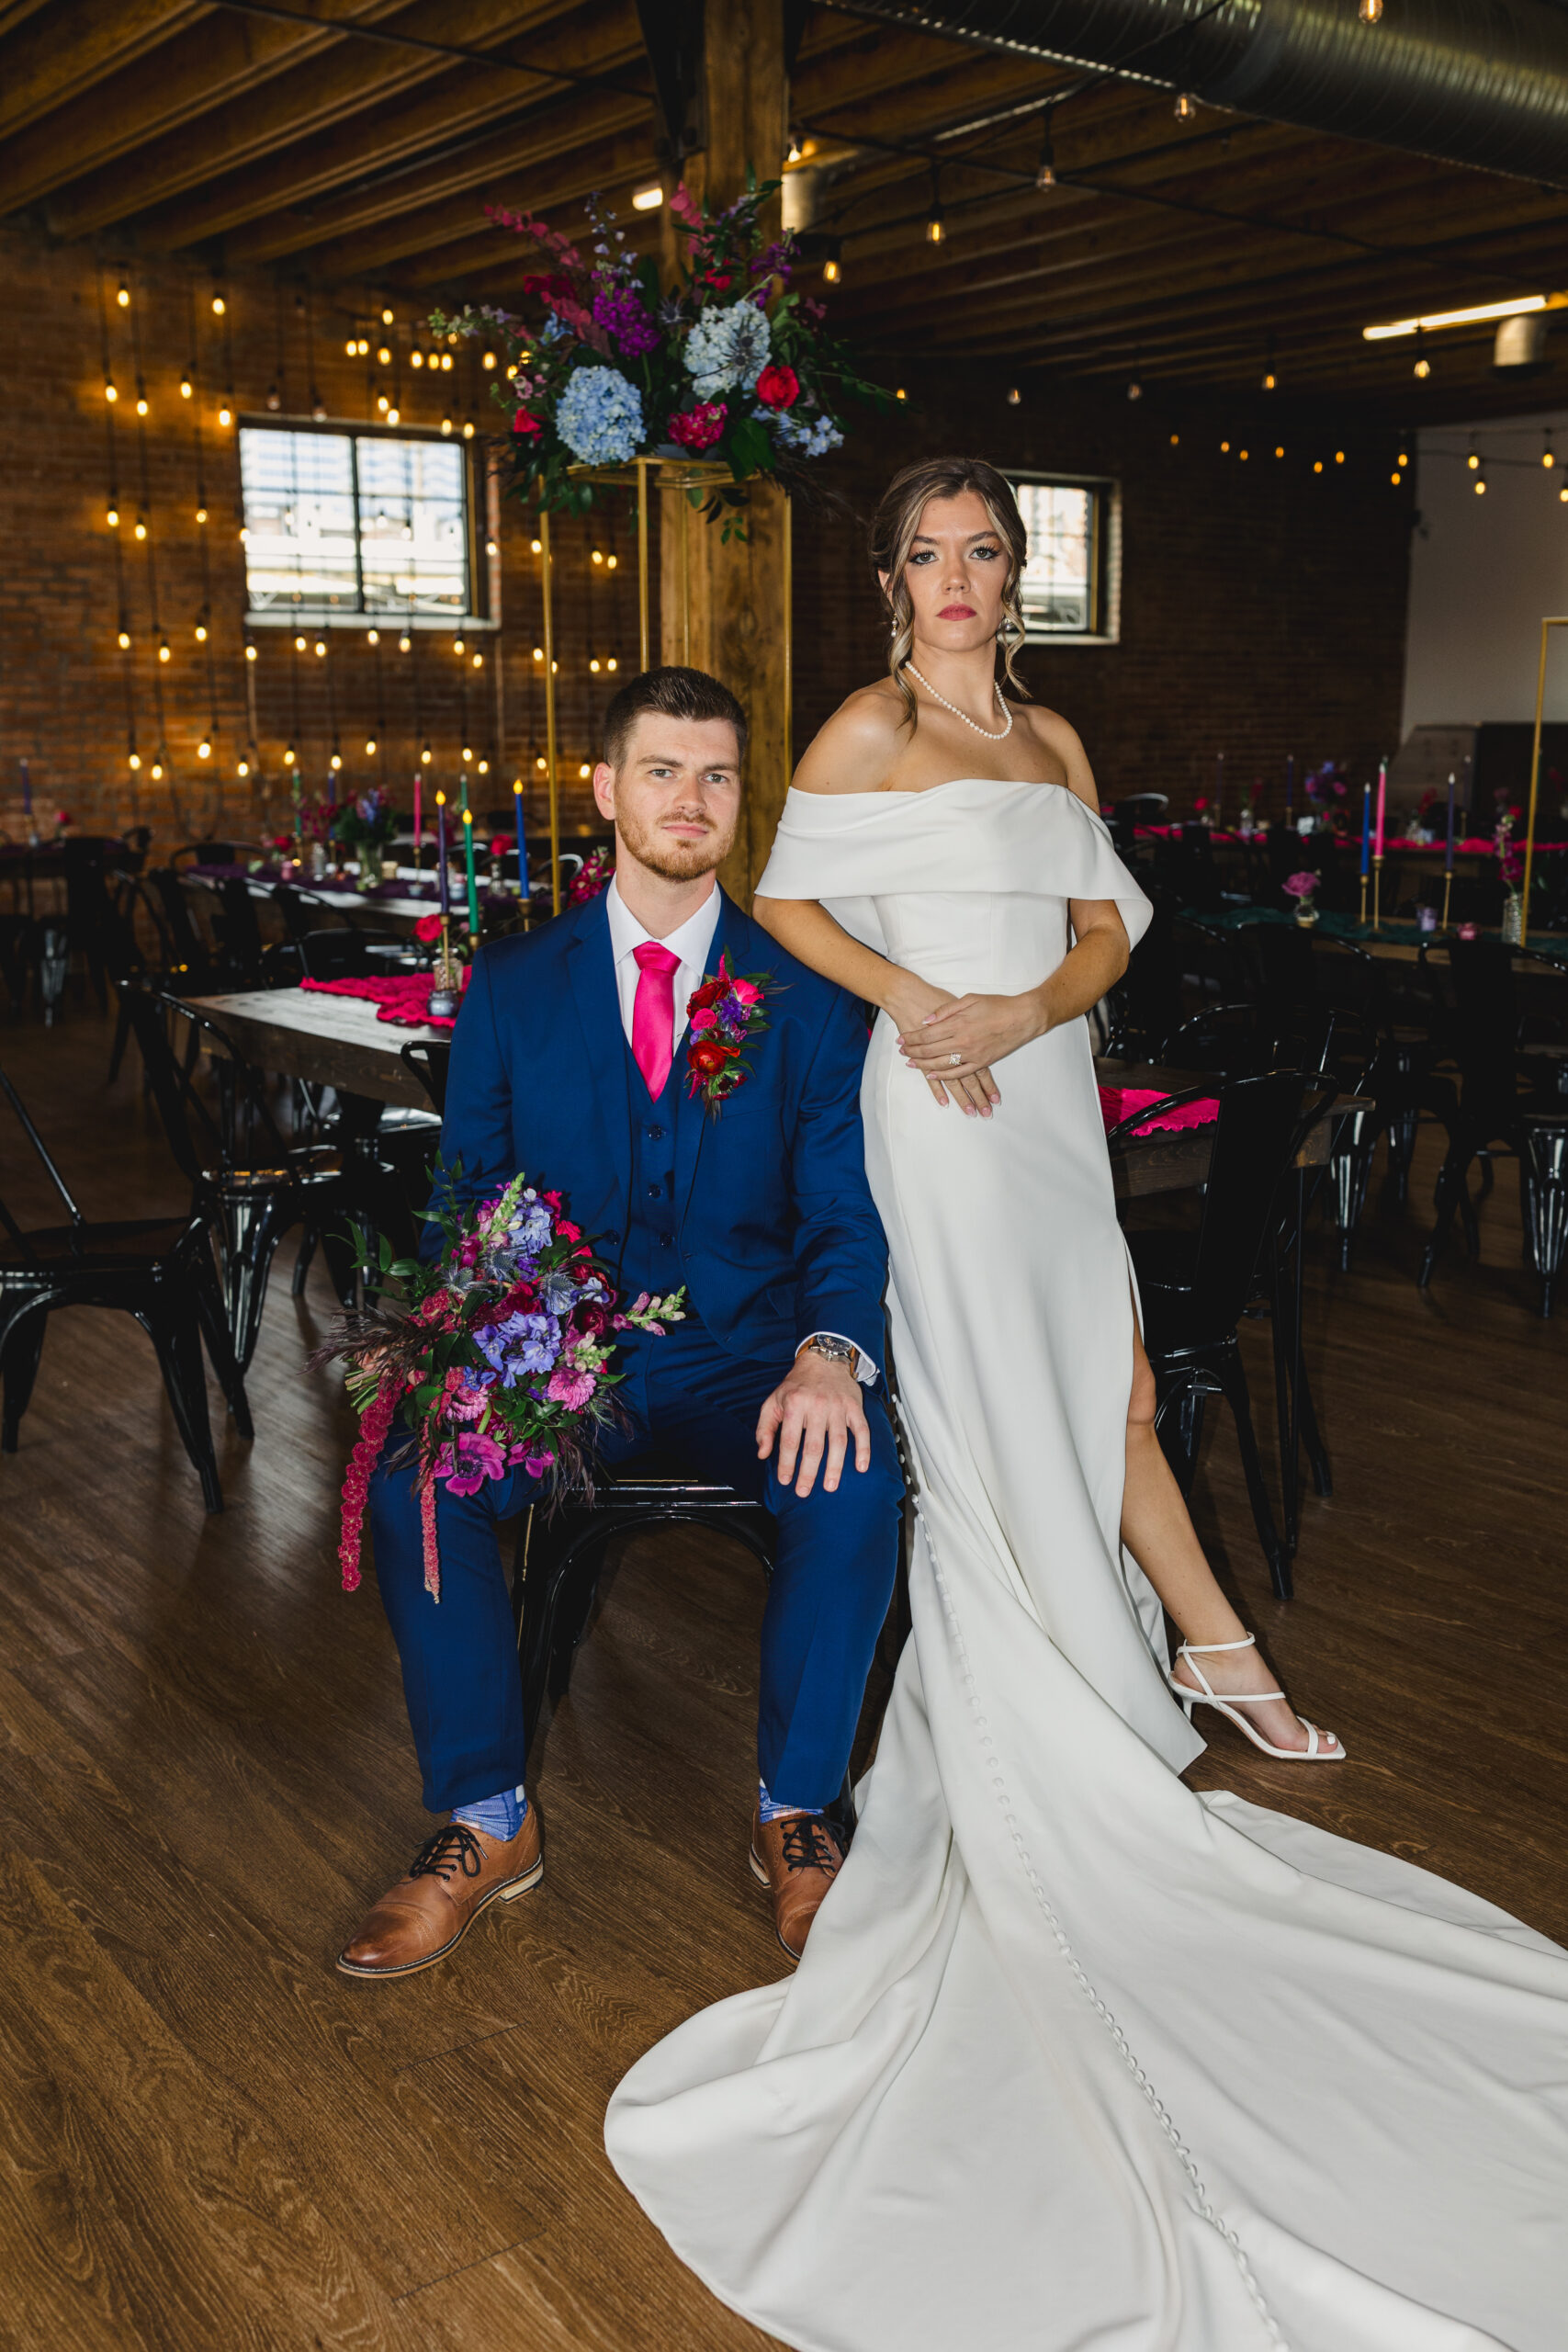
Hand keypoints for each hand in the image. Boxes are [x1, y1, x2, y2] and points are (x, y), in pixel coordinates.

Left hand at [756, 1347, 871, 1497]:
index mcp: (795, 1404)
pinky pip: (861, 1430)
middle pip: (813, 1446)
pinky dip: (863, 1449)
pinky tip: (861, 1467)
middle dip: (808, 1472)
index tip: (785, 1480)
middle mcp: (817, 1405)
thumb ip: (765, 1427)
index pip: (790, 1440)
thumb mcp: (773, 1400)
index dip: (786, 1462)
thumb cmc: (797, 1384)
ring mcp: (838, 1407)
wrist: (824, 1359)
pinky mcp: (854, 1407)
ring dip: (834, 1467)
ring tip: (830, 1486)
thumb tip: (762, 1454)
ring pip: (838, 1442)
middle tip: (804, 1491)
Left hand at [881, 971, 1000, 1117]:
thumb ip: (946, 1010)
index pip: (927, 1034)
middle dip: (913, 1051)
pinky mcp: (981, 1062)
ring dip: (923, 1065)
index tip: (901, 1039)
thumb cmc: (997, 1005)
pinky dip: (943, 1076)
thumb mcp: (969, 999)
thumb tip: (926, 1021)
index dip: (911, 1038)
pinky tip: (931, 1075)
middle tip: (901, 1052)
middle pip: (930, 1050)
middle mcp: (963, 1041)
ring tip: (910, 1064)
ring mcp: (972, 1054)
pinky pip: (958, 1073)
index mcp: (958, 1024)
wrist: (1023, 1017)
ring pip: (941, 1064)